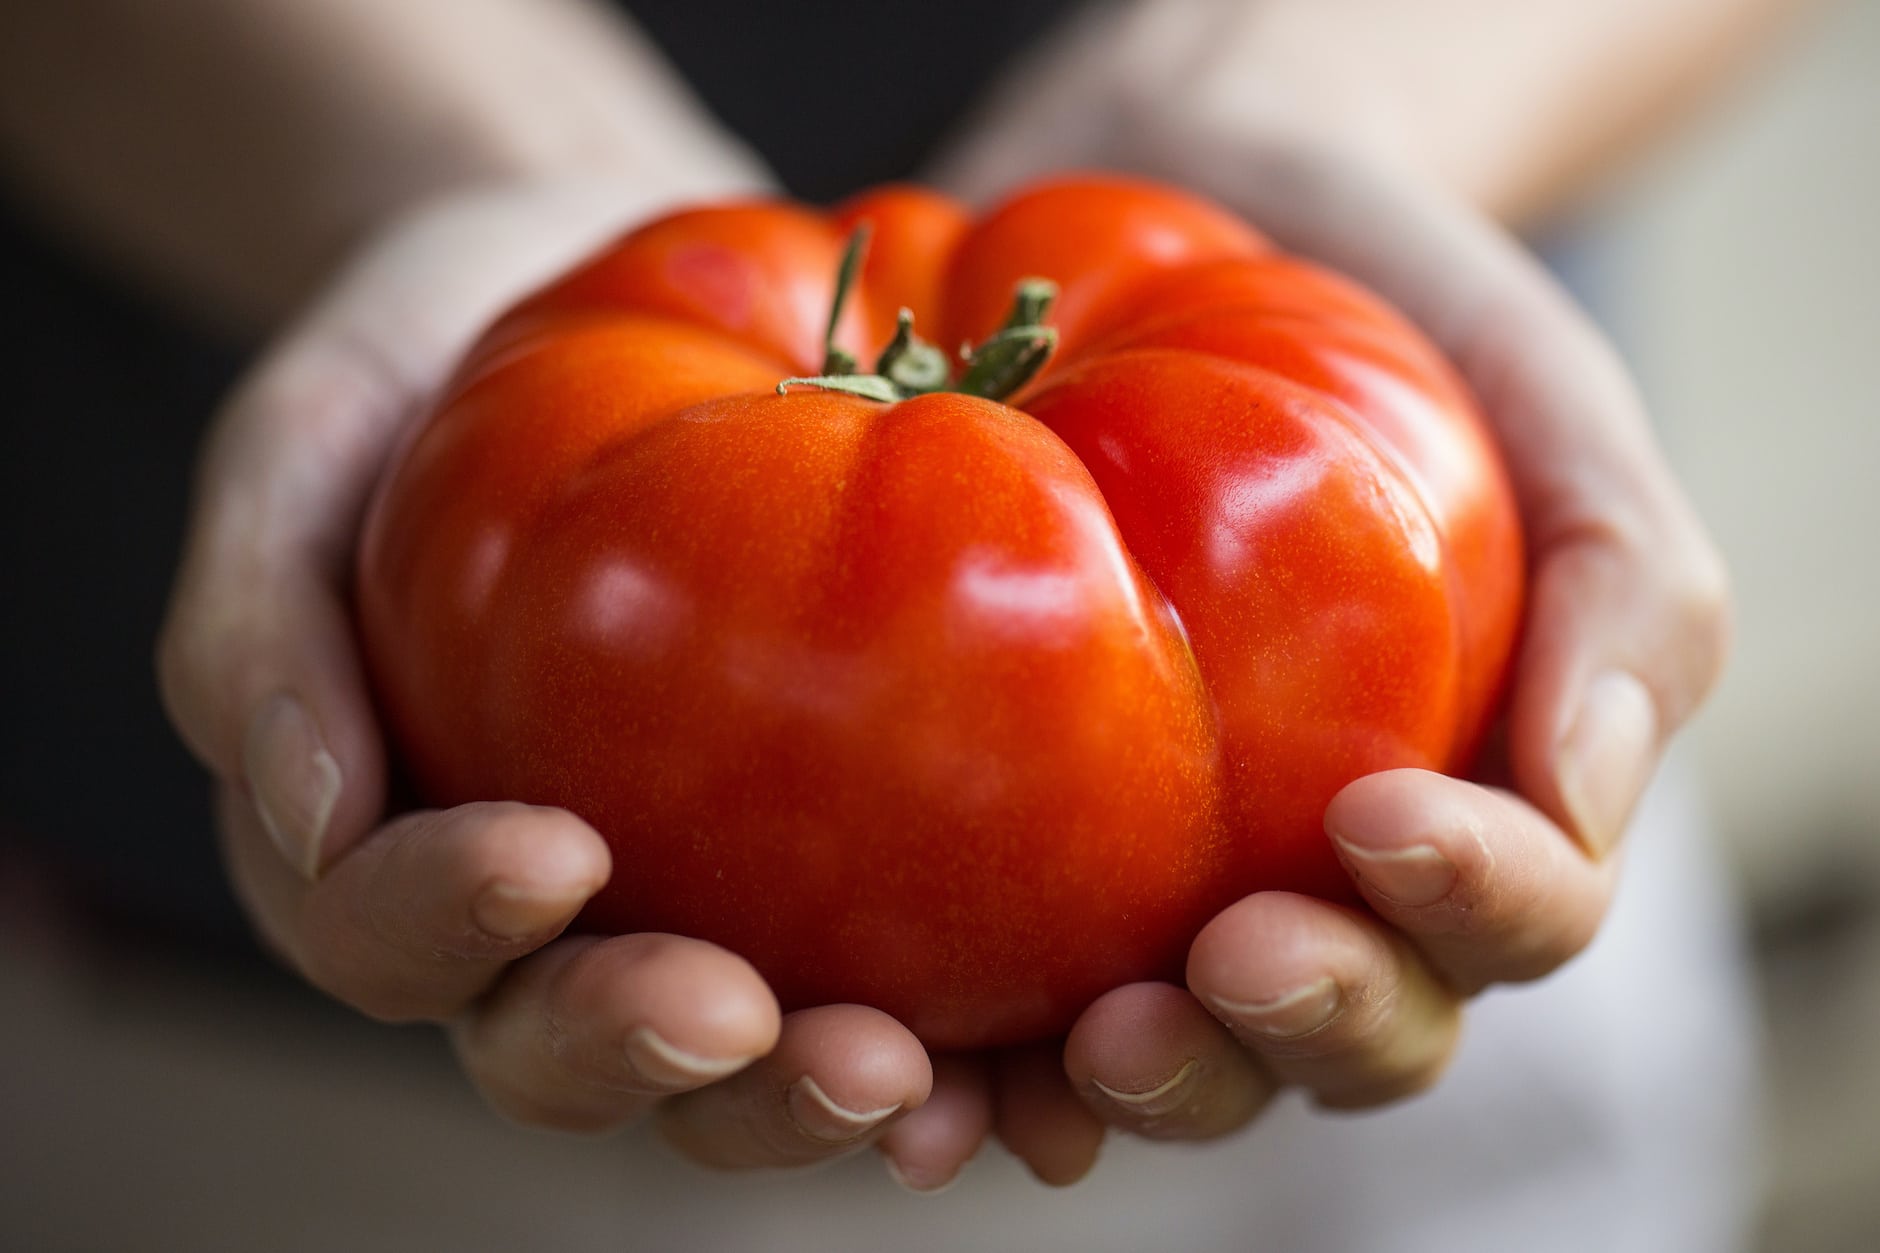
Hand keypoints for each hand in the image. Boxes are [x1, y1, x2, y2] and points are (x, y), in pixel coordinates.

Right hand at [156, 174, 961, 1171]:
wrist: (592, 298)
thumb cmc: (422, 375)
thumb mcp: (301, 444)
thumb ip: (263, 620)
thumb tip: (316, 816)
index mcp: (386, 844)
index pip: (389, 936)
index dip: (452, 926)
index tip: (552, 849)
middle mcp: (538, 914)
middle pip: (569, 1050)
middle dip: (658, 1064)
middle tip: (755, 1023)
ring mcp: (687, 897)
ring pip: (734, 1064)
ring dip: (810, 1098)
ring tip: (916, 1083)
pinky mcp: (824, 865)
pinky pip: (885, 974)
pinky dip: (960, 1043)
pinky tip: (1036, 1061)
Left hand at [925, 4, 1730, 1178]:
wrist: (1200, 211)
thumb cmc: (1399, 318)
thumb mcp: (1549, 403)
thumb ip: (1621, 585)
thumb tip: (1578, 799)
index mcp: (1466, 807)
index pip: (1502, 918)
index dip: (1466, 910)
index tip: (1379, 820)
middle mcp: (1317, 878)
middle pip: (1335, 1034)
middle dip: (1291, 1033)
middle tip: (1210, 974)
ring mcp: (1159, 880)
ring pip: (1169, 1056)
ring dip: (1125, 1089)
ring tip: (1060, 1062)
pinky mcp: (1007, 848)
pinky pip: (987, 988)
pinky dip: (959, 1053)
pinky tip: (899, 1054)